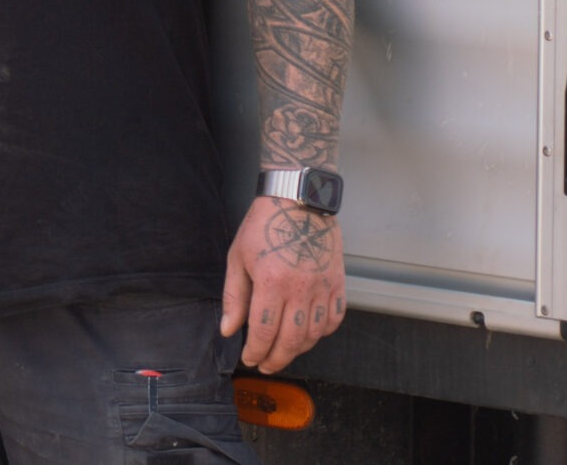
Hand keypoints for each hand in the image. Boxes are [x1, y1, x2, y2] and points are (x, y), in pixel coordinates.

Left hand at [222, 196, 344, 372]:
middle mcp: (300, 289)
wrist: (298, 200)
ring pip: (314, 334)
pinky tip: (309, 333)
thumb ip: (234, 297)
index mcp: (271, 282)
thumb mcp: (238, 257)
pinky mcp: (338, 283)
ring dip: (298, 350)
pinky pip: (334, 319)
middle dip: (277, 360)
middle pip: (291, 341)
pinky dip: (323, 332)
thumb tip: (228, 330)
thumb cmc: (264, 225)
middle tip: (267, 365)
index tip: (250, 359)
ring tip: (284, 351)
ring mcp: (322, 287)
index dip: (255, 352)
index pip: (263, 332)